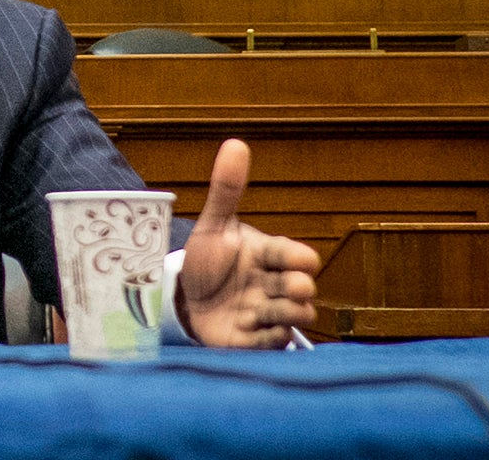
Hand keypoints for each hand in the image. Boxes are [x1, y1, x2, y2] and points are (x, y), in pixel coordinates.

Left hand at [176, 139, 319, 347]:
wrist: (186, 302)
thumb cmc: (209, 260)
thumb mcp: (213, 226)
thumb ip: (225, 190)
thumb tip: (235, 143)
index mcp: (267, 255)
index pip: (292, 254)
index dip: (298, 257)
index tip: (302, 259)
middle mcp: (273, 285)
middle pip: (301, 288)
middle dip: (299, 288)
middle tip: (292, 286)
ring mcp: (267, 314)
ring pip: (293, 317)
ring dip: (285, 314)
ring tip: (265, 309)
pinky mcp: (255, 342)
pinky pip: (272, 344)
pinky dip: (265, 340)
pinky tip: (250, 331)